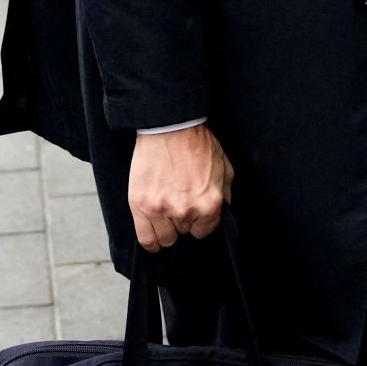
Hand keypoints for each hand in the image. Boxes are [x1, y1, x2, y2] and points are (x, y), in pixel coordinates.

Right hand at [129, 125, 232, 251]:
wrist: (169, 126)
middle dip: (182, 220)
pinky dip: (150, 240)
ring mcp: (161, 209)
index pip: (203, 232)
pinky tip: (153, 231)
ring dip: (166, 228)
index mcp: (209, 205)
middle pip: (183, 233)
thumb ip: (226, 195)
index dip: (198, 221)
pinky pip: (146, 239)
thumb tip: (222, 212)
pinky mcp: (140, 205)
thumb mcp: (224, 168)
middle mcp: (186, 211)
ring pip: (165, 239)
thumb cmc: (197, 144)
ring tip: (164, 211)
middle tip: (177, 201)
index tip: (192, 210)